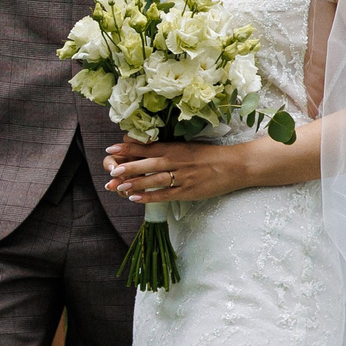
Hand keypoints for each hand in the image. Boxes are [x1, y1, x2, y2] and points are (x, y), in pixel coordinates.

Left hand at [105, 137, 242, 203]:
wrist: (234, 165)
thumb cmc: (210, 156)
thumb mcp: (187, 148)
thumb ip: (168, 149)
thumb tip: (146, 148)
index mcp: (176, 148)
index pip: (147, 147)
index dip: (128, 148)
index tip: (111, 148)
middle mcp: (176, 161)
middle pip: (147, 164)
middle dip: (128, 167)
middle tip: (111, 171)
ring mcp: (182, 177)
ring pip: (154, 180)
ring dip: (135, 184)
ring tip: (118, 187)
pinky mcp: (188, 191)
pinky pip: (165, 195)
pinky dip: (149, 197)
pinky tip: (136, 198)